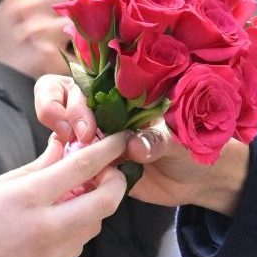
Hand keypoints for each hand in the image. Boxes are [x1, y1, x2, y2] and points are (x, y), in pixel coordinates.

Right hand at [0, 0, 115, 77]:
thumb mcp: (10, 17)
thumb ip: (35, 2)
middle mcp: (30, 10)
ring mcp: (39, 33)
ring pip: (84, 20)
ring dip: (104, 22)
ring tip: (126, 21)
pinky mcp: (47, 58)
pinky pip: (79, 54)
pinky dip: (94, 55)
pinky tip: (110, 58)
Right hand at [0, 132, 130, 256]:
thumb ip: (37, 167)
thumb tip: (64, 147)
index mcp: (28, 198)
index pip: (83, 167)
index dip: (109, 149)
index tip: (121, 138)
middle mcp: (46, 227)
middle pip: (105, 201)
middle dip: (116, 182)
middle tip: (109, 170)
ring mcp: (51, 253)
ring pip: (95, 224)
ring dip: (96, 204)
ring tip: (77, 191)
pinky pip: (78, 242)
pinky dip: (79, 225)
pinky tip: (59, 217)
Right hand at [34, 73, 249, 212]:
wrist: (197, 180)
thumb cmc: (195, 144)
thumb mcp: (183, 137)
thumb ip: (159, 138)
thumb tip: (134, 146)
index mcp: (122, 90)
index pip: (82, 76)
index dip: (70, 97)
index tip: (85, 125)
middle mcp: (103, 108)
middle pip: (59, 96)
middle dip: (58, 114)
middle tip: (79, 138)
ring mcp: (95, 136)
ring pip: (60, 129)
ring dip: (60, 142)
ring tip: (74, 161)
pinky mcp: (93, 164)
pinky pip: (68, 162)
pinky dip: (66, 169)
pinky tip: (79, 180)